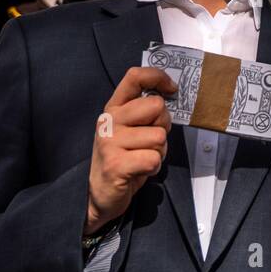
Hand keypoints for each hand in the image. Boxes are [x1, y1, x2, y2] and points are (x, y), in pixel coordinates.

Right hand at [85, 66, 175, 234]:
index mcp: (114, 108)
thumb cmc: (122, 158)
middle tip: (151, 140)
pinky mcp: (116, 164)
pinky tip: (140, 171)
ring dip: (159, 151)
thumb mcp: (129, 128)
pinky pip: (153, 159)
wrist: (99, 194)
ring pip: (159, 136)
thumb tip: (170, 94)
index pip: (135, 77)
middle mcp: (109, 121)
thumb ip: (144, 111)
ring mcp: (110, 142)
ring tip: (142, 158)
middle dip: (163, 124)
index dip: (158, 77)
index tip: (171, 89)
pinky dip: (154, 168)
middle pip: (156, 106)